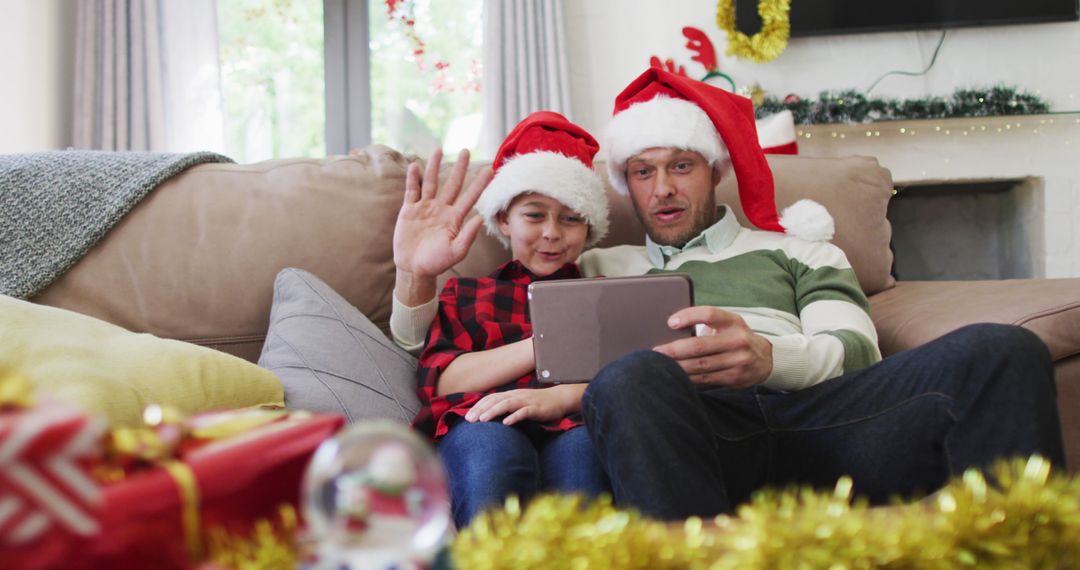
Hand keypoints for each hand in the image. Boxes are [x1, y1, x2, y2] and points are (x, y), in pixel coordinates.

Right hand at [393, 149, 492, 279]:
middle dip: (459, 168)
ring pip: (431, 183)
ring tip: (438, 149)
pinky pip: (411, 190)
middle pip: (452, 184)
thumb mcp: (456, 252)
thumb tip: (480, 219)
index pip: (470, 197)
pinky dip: (413, 178)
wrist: (413, 268)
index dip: (479, 184)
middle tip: (466, 150)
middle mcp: (441, 209)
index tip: (490, 169)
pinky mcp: (409, 210)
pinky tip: (415, 166)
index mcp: (455, 219)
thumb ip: (468, 236)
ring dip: (434, 166)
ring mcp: (425, 208)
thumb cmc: (436, 263)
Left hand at [464, 385, 583, 425]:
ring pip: (507, 404)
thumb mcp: (520, 403)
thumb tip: (491, 417)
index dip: (478, 406)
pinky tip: (506, 423)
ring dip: (493, 411)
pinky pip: (524, 412)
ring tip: (482, 420)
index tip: (467, 416)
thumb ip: (508, 408)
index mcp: (511, 395)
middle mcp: (517, 396)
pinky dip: (514, 417)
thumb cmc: (539, 403)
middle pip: (495, 400)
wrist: (560, 399)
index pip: (491, 398)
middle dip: (481, 409)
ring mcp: (526, 401)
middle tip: (469, 419)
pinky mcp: (536, 408)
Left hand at [652, 306, 772, 387]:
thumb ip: (706, 323)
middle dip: (675, 349)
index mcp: (733, 322)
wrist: (765, 359)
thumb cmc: (736, 337)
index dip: (689, 316)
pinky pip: (705, 379)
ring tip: (660, 364)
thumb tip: (672, 326)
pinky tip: (675, 375)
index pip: (709, 314)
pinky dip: (687, 378)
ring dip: (678, 366)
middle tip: (656, 351)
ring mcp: (737, 361)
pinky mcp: (734, 378)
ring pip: (700, 365)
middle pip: (700, 345)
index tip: (670, 322)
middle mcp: (737, 340)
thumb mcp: (728, 324)